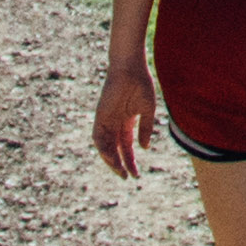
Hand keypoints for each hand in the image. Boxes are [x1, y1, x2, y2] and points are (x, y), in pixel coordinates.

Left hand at [91, 62, 158, 179]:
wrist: (129, 68)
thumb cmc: (141, 84)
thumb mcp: (147, 110)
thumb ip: (146, 129)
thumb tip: (144, 148)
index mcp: (127, 122)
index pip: (126, 147)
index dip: (130, 161)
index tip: (136, 175)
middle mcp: (115, 124)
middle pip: (115, 150)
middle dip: (120, 165)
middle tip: (128, 177)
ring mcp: (106, 120)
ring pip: (105, 147)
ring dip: (111, 161)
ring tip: (120, 171)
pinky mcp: (100, 116)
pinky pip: (98, 137)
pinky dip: (103, 149)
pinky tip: (111, 158)